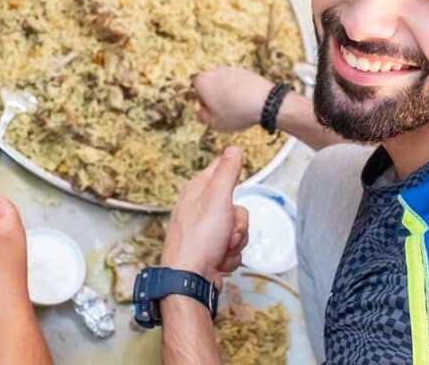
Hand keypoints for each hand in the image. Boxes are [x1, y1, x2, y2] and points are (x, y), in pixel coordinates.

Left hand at [161, 146, 249, 285]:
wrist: (190, 278)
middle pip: (236, 206)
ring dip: (235, 241)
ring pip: (237, 229)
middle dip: (238, 223)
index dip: (233, 181)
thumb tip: (233, 149)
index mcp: (196, 190)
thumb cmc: (199, 239)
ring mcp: (204, 231)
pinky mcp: (210, 249)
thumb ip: (227, 172)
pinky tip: (218, 260)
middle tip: (226, 230)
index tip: (231, 195)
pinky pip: (232, 247)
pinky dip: (230, 255)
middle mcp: (198, 209)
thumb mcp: (217, 198)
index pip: (221, 169)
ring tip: (221, 248)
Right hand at [193, 67, 274, 131]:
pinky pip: (238, 83)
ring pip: (224, 83)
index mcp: (202, 82)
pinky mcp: (246, 71)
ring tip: (237, 108)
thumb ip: (203, 117)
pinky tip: (247, 103)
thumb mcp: (214, 123)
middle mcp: (215, 72)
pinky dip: (240, 91)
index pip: (195, 91)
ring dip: (228, 94)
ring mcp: (231, 70)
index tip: (210, 112)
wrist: (265, 102)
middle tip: (223, 111)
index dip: (202, 103)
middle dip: (215, 97)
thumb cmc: (236, 112)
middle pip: (210, 85)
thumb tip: (201, 114)